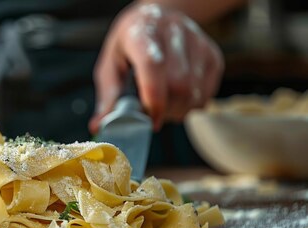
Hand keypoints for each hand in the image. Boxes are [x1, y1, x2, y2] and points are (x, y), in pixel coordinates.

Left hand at [89, 3, 223, 132]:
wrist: (159, 17)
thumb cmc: (130, 45)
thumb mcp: (111, 63)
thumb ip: (108, 95)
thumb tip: (98, 125)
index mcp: (142, 32)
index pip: (153, 65)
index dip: (152, 98)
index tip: (147, 120)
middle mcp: (174, 32)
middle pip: (178, 85)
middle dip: (164, 111)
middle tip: (151, 116)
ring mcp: (198, 42)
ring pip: (194, 93)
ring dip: (178, 112)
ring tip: (162, 107)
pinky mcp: (213, 55)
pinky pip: (206, 94)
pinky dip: (191, 107)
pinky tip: (177, 100)